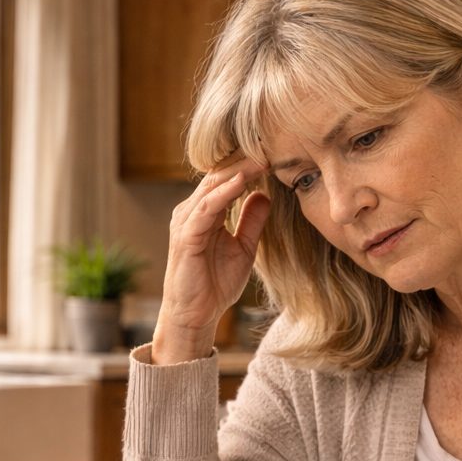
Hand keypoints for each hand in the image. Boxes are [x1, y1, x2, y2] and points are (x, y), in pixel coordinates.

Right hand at [152, 158, 271, 363]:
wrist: (196, 315)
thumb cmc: (215, 284)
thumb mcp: (244, 248)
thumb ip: (251, 221)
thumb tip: (264, 194)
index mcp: (205, 212)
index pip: (226, 179)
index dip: (249, 165)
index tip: (275, 153)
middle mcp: (192, 211)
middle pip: (219, 176)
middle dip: (244, 160)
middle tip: (270, 145)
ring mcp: (186, 222)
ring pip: (212, 186)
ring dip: (237, 171)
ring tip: (261, 157)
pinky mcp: (186, 236)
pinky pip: (206, 208)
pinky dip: (224, 193)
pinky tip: (242, 181)